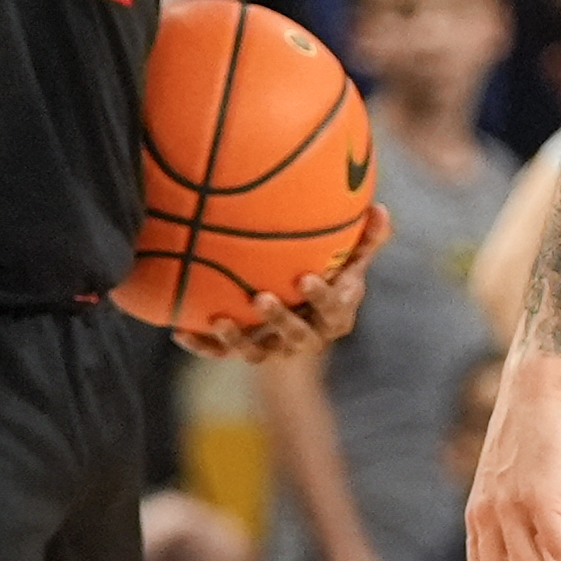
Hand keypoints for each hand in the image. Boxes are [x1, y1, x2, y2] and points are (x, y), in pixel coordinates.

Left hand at [178, 206, 389, 360]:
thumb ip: (367, 237)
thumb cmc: (332, 271)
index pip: (333, 310)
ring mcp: (275, 349)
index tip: (306, 278)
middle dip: (279, 320)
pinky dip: (202, 346)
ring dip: (238, 339)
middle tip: (262, 297)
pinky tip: (180, 332)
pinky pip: (222, 354)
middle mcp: (307, 338)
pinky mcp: (247, 352)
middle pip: (296, 336)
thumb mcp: (352, 256)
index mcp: (336, 316)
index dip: (321, 298)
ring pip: (257, 352)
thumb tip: (380, 207)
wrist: (305, 307)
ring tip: (221, 319)